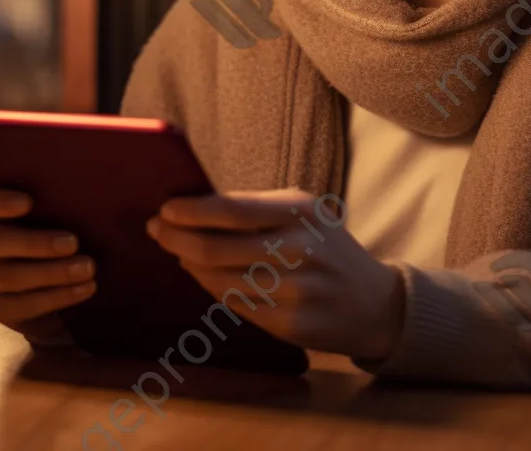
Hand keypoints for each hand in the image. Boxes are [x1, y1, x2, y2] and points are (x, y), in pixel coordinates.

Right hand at [0, 185, 95, 344]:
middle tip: (73, 243)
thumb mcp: (65, 217)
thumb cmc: (65, 237)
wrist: (62, 288)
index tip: (28, 202)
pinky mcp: (0, 308)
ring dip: (53, 272)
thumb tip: (101, 191)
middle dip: (34, 242)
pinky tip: (86, 288)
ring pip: (10, 275)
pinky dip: (59, 296)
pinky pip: (24, 304)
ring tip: (88, 268)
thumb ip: (67, 204)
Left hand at [145, 188, 405, 361]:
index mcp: (300, 211)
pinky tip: (203, 275)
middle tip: (156, 229)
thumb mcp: (303, 213)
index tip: (165, 208)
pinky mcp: (289, 324)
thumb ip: (256, 208)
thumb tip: (195, 206)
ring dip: (190, 264)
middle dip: (177, 237)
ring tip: (178, 251)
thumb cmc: (326, 247)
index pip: (232, 209)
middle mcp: (298, 249)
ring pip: (219, 278)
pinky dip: (211, 287)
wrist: (374, 302)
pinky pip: (234, 304)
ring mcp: (294, 290)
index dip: (192, 211)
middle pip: (217, 246)